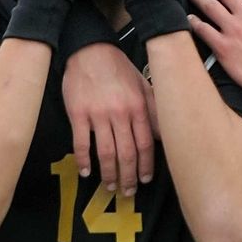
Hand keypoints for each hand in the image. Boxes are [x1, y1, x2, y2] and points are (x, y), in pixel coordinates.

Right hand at [62, 43, 157, 196]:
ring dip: (108, 173)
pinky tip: (86, 171)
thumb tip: (163, 132)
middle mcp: (120, 113)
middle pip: (127, 153)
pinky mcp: (78, 113)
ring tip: (110, 185)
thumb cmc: (119, 69)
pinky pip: (81, 143)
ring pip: (105, 152)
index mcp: (138, 107)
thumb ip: (154, 109)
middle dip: (128, 176)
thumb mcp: (143, 85)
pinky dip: (84, 160)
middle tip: (127, 191)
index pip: (146, 143)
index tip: (145, 179)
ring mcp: (98, 114)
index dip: (146, 165)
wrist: (91, 50)